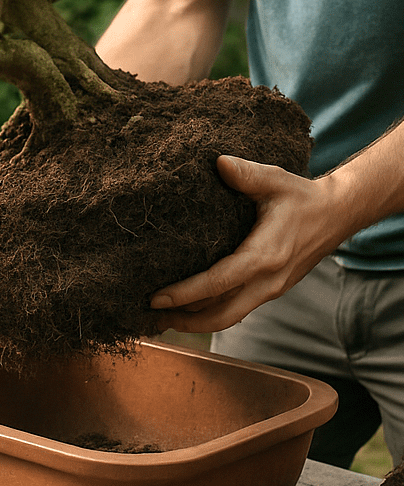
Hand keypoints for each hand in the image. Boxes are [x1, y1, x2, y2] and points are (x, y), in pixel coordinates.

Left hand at [149, 155, 347, 333]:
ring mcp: (270, 290)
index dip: (184, 294)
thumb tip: (218, 162)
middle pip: (220, 315)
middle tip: (148, 318)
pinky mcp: (270, 291)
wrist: (337, 215)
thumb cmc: (302, 197)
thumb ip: (246, 174)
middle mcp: (267, 281)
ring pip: (229, 318)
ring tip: (162, 321)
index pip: (218, 283)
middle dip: (183, 320)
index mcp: (264, 256)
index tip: (155, 298)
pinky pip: (237, 310)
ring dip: (195, 323)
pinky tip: (190, 311)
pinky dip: (211, 314)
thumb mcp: (275, 180)